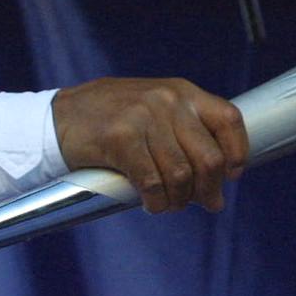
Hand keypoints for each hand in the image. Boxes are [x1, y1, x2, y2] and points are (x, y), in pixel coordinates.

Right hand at [51, 77, 247, 212]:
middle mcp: (168, 100)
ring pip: (181, 175)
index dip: (238, 152)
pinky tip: (151, 203)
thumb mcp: (154, 110)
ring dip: (179, 200)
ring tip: (169, 204)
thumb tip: (218, 180)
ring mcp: (144, 117)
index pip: (229, 119)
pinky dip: (156, 202)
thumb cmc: (109, 119)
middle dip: (209, 189)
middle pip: (209, 157)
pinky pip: (152, 183)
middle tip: (203, 203)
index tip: (233, 175)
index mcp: (182, 92)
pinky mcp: (121, 138)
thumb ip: (185, 133)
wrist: (57, 118)